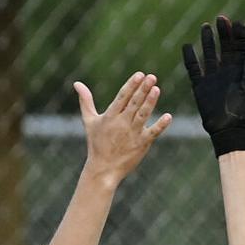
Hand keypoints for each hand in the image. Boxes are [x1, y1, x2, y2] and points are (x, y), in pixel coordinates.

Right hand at [73, 72, 171, 187]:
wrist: (103, 169)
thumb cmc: (96, 144)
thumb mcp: (89, 121)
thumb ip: (85, 101)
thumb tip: (77, 83)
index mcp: (110, 116)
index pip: (122, 97)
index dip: (131, 85)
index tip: (139, 75)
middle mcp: (122, 123)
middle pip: (134, 103)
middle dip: (142, 90)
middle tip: (152, 77)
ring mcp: (132, 134)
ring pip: (143, 115)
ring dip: (150, 102)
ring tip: (157, 89)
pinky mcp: (141, 144)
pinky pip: (153, 133)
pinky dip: (160, 126)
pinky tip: (168, 116)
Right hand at [182, 15, 244, 155]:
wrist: (229, 130)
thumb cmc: (243, 111)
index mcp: (240, 69)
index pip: (239, 46)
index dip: (237, 33)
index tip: (234, 22)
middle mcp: (226, 71)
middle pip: (224, 46)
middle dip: (222, 32)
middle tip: (220, 19)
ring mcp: (212, 78)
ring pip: (208, 54)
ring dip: (207, 41)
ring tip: (205, 27)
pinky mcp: (200, 87)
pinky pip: (193, 70)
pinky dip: (190, 59)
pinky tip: (186, 47)